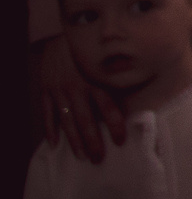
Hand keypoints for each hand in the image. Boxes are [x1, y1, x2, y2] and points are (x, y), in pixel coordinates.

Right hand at [31, 36, 123, 162]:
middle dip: (93, 141)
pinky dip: (50, 128)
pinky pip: (47, 112)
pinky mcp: (46, 90)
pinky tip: (54, 144)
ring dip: (74, 140)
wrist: (62, 39)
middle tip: (99, 159)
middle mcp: (77, 88)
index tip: (121, 140)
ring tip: (82, 156)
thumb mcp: (106, 65)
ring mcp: (59, 90)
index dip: (114, 124)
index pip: (107, 107)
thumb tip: (139, 98)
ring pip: (66, 120)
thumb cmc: (92, 55)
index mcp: (95, 81)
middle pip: (86, 119)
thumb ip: (117, 82)